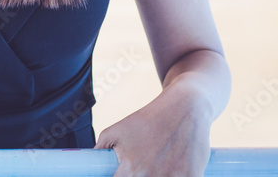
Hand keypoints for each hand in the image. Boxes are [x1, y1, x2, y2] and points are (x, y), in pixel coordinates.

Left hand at [95, 81, 212, 176]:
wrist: (185, 108)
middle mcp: (150, 176)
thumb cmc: (149, 119)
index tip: (120, 174)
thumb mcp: (118, 129)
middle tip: (143, 166)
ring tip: (159, 163)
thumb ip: (102, 148)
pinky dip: (178, 176)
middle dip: (138, 176)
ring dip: (158, 176)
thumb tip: (92, 159)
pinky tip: (175, 167)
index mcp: (129, 169)